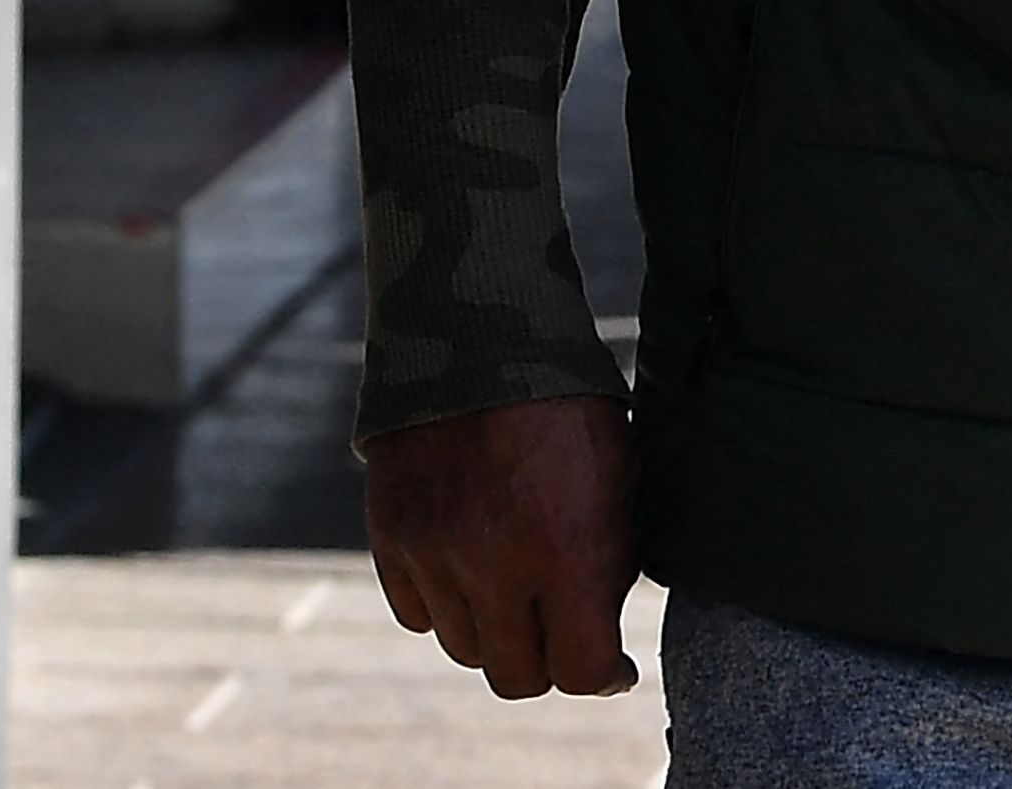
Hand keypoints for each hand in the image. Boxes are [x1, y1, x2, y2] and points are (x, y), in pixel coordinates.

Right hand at [365, 392, 641, 699]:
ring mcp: (436, 555)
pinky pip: (418, 612)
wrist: (479, 335)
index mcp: (568, 550)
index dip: (606, 675)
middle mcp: (495, 566)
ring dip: (495, 630)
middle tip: (562, 629)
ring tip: (518, 582)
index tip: (614, 665)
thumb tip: (604, 628)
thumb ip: (610, 559)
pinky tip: (471, 565)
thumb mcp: (619, 474)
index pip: (582, 670)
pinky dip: (446, 602)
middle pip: (517, 676)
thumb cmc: (569, 403)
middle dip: (547, 660)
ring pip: (465, 647)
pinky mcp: (392, 538)